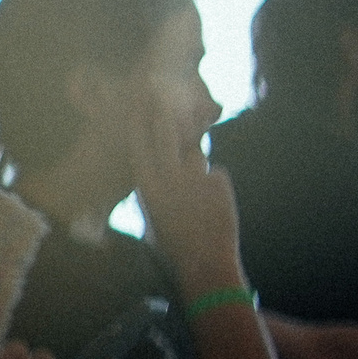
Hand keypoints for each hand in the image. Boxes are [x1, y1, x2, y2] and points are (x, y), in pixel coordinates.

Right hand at [127, 88, 243, 291]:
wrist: (205, 264)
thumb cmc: (173, 244)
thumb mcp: (152, 214)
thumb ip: (155, 186)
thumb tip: (157, 166)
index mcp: (146, 186)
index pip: (139, 144)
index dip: (138, 120)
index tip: (138, 101)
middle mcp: (169, 177)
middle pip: (166, 134)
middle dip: (162, 113)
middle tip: (160, 95)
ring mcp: (196, 177)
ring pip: (195, 156)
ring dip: (195, 168)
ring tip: (197, 198)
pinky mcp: (219, 182)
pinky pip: (215, 175)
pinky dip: (215, 187)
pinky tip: (213, 208)